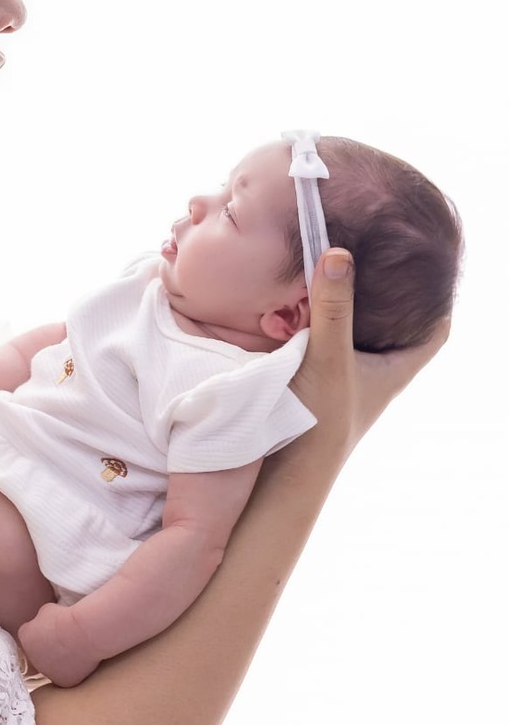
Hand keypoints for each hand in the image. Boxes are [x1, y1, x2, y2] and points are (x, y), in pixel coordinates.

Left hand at [18, 600, 98, 689]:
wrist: (82, 633)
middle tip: (61, 640)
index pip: (27, 635)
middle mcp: (31, 658)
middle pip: (37, 654)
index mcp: (25, 638)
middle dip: (47, 648)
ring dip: (57, 660)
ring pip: (50, 666)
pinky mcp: (61, 681)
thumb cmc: (65, 618)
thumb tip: (43, 626)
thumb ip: (39, 621)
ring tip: (71, 649)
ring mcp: (46, 672)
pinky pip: (64, 675)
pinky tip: (77, 659)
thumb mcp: (46, 611)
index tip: (50, 628)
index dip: (39, 630)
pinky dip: (70, 669)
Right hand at [289, 249, 449, 459]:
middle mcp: (376, 373)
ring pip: (358, 334)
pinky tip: (300, 310)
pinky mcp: (320, 382)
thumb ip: (333, 308)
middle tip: (377, 263)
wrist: (287, 470)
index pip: (435, 332)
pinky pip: (328, 343)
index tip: (428, 271)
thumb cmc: (321, 420)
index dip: (438, 302)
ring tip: (337, 277)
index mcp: (395, 369)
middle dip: (388, 296)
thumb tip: (339, 253)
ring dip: (347, 309)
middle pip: (396, 328)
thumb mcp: (328, 356)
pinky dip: (319, 323)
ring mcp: (348, 379)